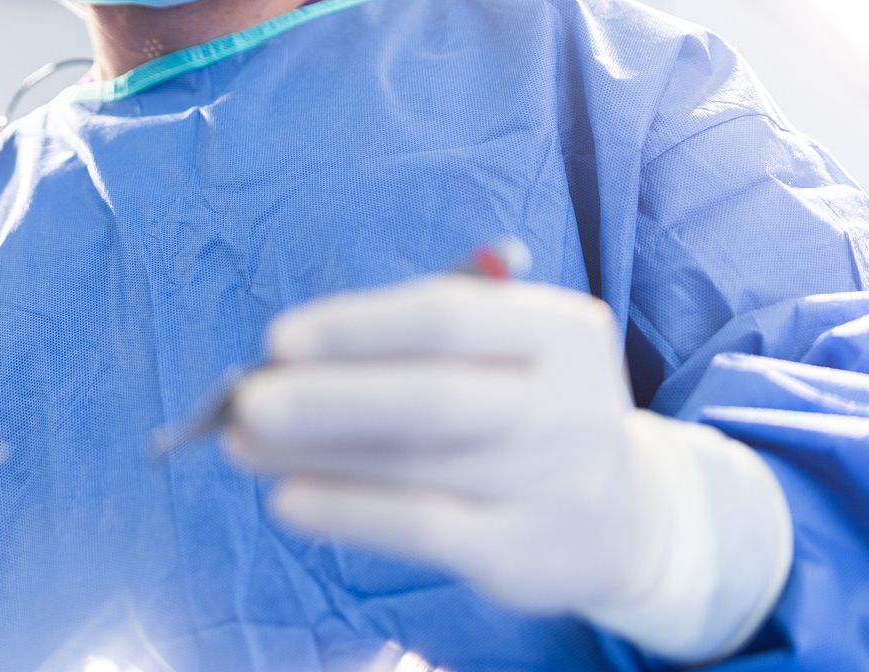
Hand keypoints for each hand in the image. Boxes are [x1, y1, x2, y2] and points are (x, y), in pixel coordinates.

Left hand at [224, 276, 664, 615]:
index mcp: (560, 331)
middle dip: (326, 398)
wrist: (626, 519)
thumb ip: (412, 344)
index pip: (448, 317)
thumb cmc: (527, 412)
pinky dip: (347, 512)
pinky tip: (289, 501)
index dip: (356, 327)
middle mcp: (569, 404)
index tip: (278, 341)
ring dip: (313, 454)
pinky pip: (421, 529)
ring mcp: (553, 482)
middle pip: (431, 396)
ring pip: (414, 465)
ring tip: (242, 445)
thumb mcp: (504, 354)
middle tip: (245, 402)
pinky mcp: (525, 552)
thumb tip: (283, 362)